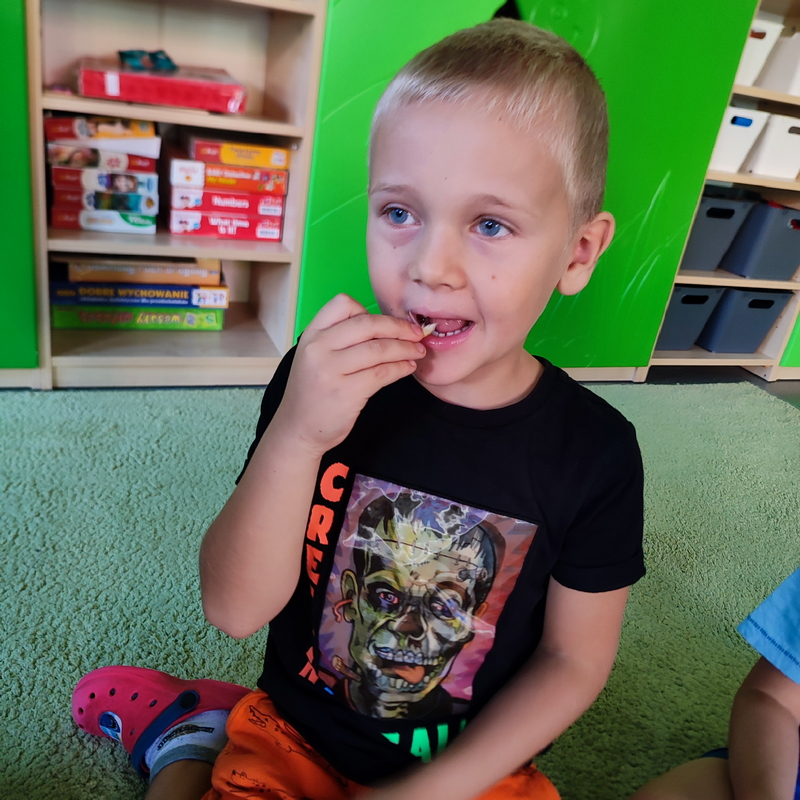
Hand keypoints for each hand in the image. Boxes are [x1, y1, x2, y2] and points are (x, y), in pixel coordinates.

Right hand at [273, 294, 425, 454]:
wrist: (298, 429)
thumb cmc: (313, 392)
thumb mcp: (314, 357)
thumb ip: (339, 339)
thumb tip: (385, 327)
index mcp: (311, 334)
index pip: (343, 304)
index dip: (370, 311)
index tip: (387, 323)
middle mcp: (318, 348)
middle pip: (368, 324)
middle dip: (399, 327)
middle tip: (417, 333)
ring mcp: (331, 370)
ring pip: (379, 349)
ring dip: (405, 348)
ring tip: (418, 351)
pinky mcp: (347, 392)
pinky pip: (382, 373)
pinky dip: (400, 368)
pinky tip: (407, 367)